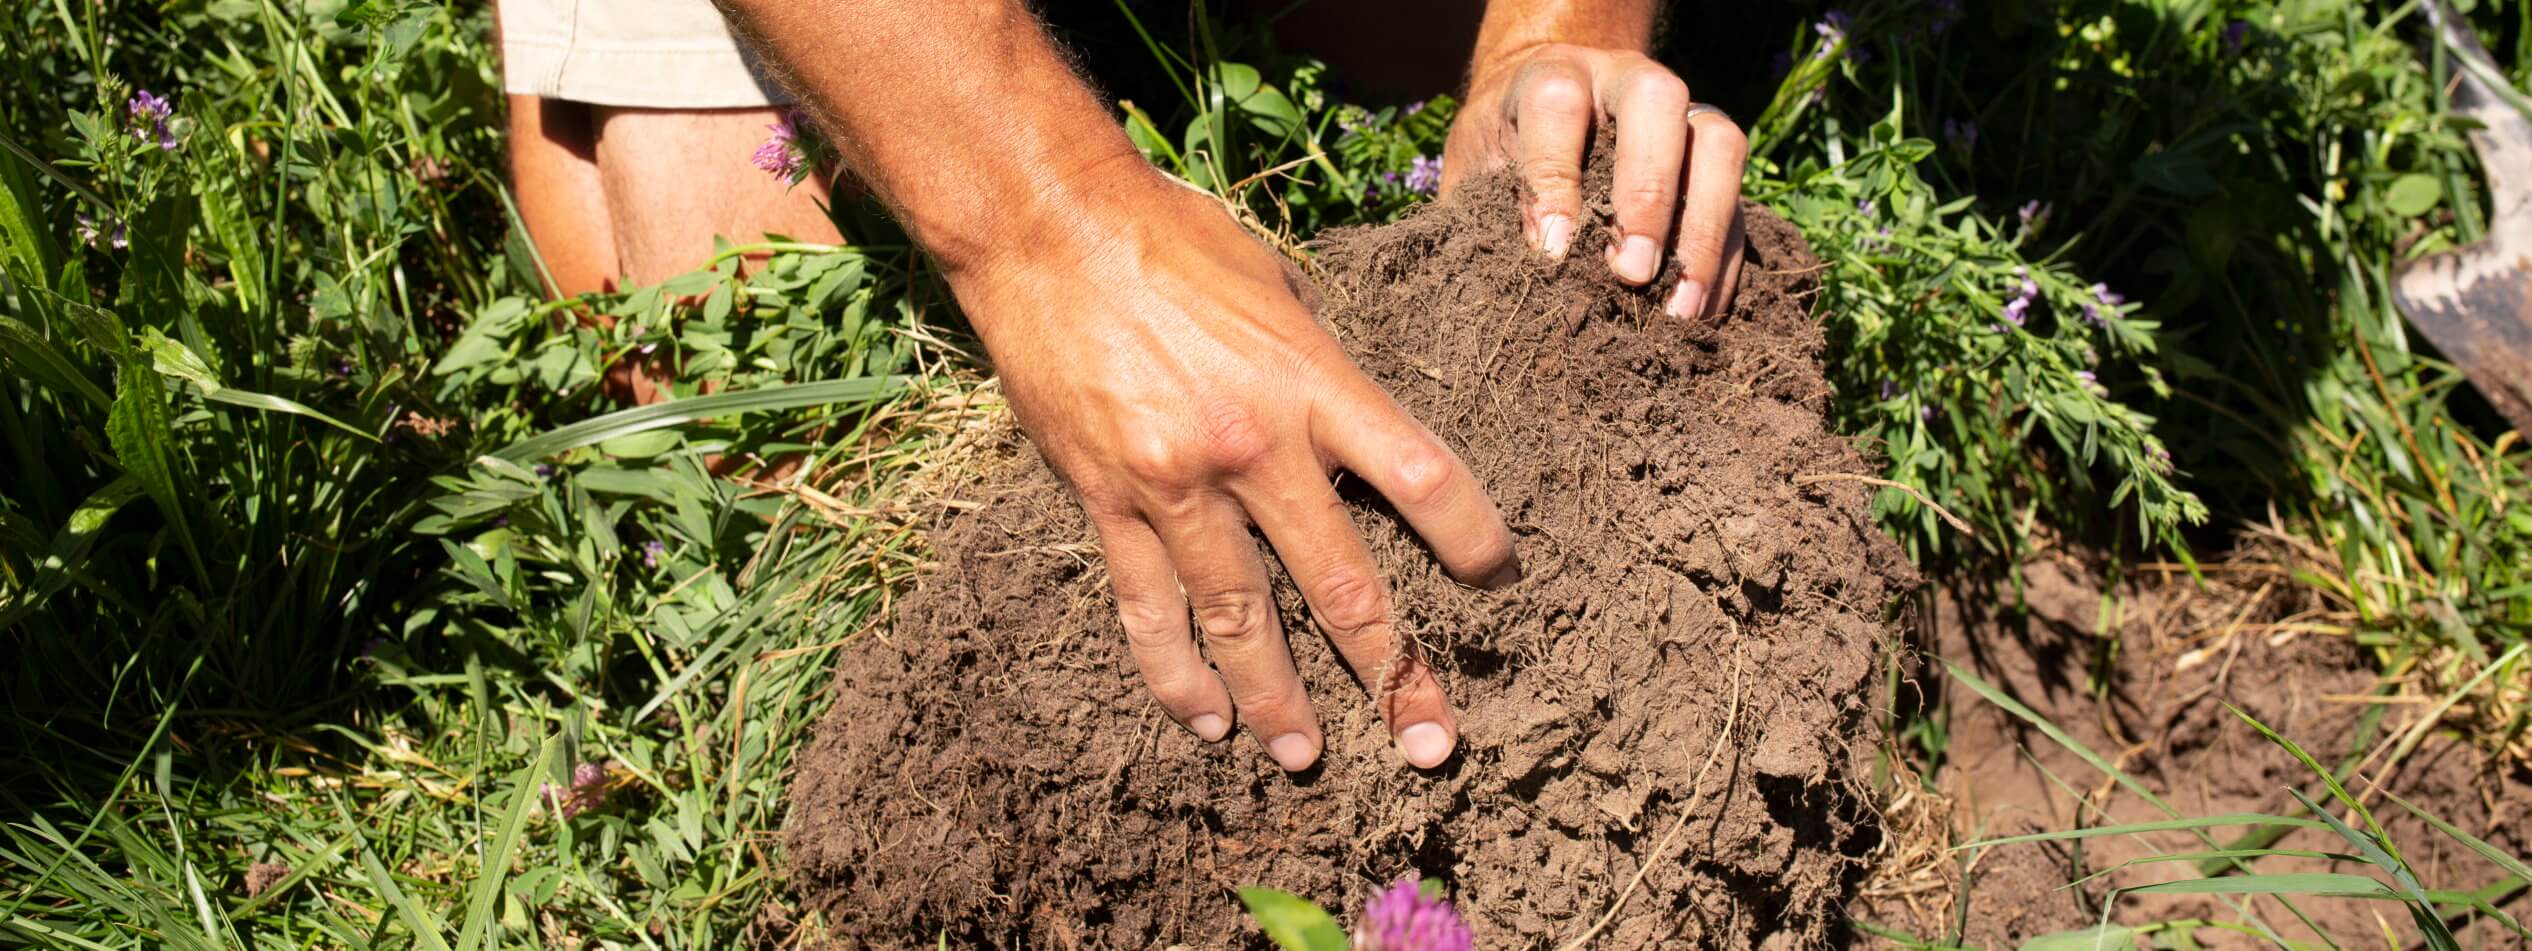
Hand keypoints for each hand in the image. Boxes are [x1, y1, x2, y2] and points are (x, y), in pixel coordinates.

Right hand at [952, 174, 1520, 771]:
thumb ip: (1319, 367)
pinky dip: (1178, 673)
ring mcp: (1177, 484)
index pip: (1420, 474)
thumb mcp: (1276, 287)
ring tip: (1307, 756)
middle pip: (1342, 581)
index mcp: (1311, 380)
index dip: (1470, 535)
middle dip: (1392, 671)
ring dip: (1281, 698)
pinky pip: (1149, 609)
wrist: (1046, 230)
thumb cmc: (1171, 240)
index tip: (1495, 580)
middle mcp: (1253, 445)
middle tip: (1428, 744)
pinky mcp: (1109, 503)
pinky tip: (1207, 720)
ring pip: (1242, 618)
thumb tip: (1352, 428)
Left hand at [1441, 43, 1747, 320]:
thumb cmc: (1505, 149)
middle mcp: (1625, 80)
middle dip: (1648, 192)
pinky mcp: (1714, 160)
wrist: (1551, 106)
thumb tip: (1519, 281)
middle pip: (1656, 103)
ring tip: (1678, 309)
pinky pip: (1739, 200)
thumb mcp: (1478, 170)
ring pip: (1718, 144)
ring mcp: (1682, 113)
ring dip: (1704, 231)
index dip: (1554, 182)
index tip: (1551, 253)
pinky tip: (1699, 315)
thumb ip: (1492, 209)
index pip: (1558, 106)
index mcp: (1554, 75)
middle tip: (1631, 274)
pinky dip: (1724, 261)